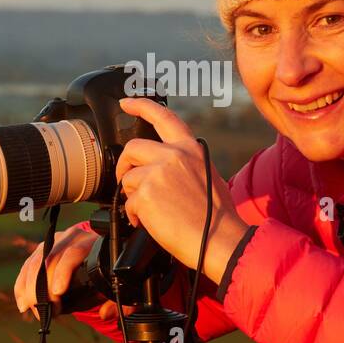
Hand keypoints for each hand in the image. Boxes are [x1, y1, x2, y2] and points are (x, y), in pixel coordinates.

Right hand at [12, 226, 134, 322]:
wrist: (101, 252)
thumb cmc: (109, 271)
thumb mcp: (117, 284)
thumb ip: (117, 301)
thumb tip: (105, 313)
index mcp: (92, 242)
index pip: (73, 252)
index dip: (62, 272)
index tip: (57, 293)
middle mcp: (71, 237)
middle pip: (50, 259)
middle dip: (43, 288)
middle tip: (44, 311)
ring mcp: (54, 242)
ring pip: (35, 262)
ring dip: (30, 289)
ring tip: (33, 310)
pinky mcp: (41, 250)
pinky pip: (27, 267)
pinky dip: (22, 286)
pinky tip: (23, 303)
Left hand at [115, 96, 249, 284]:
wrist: (219, 240)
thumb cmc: (216, 216)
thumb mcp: (207, 174)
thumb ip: (185, 163)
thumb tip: (162, 168)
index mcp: (190, 149)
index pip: (163, 117)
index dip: (141, 106)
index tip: (126, 102)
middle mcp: (174, 156)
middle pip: (132, 149)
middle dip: (124, 166)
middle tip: (126, 182)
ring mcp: (158, 173)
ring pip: (127, 178)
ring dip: (132, 196)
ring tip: (149, 212)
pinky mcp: (146, 194)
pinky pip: (128, 202)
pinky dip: (134, 215)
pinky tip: (148, 223)